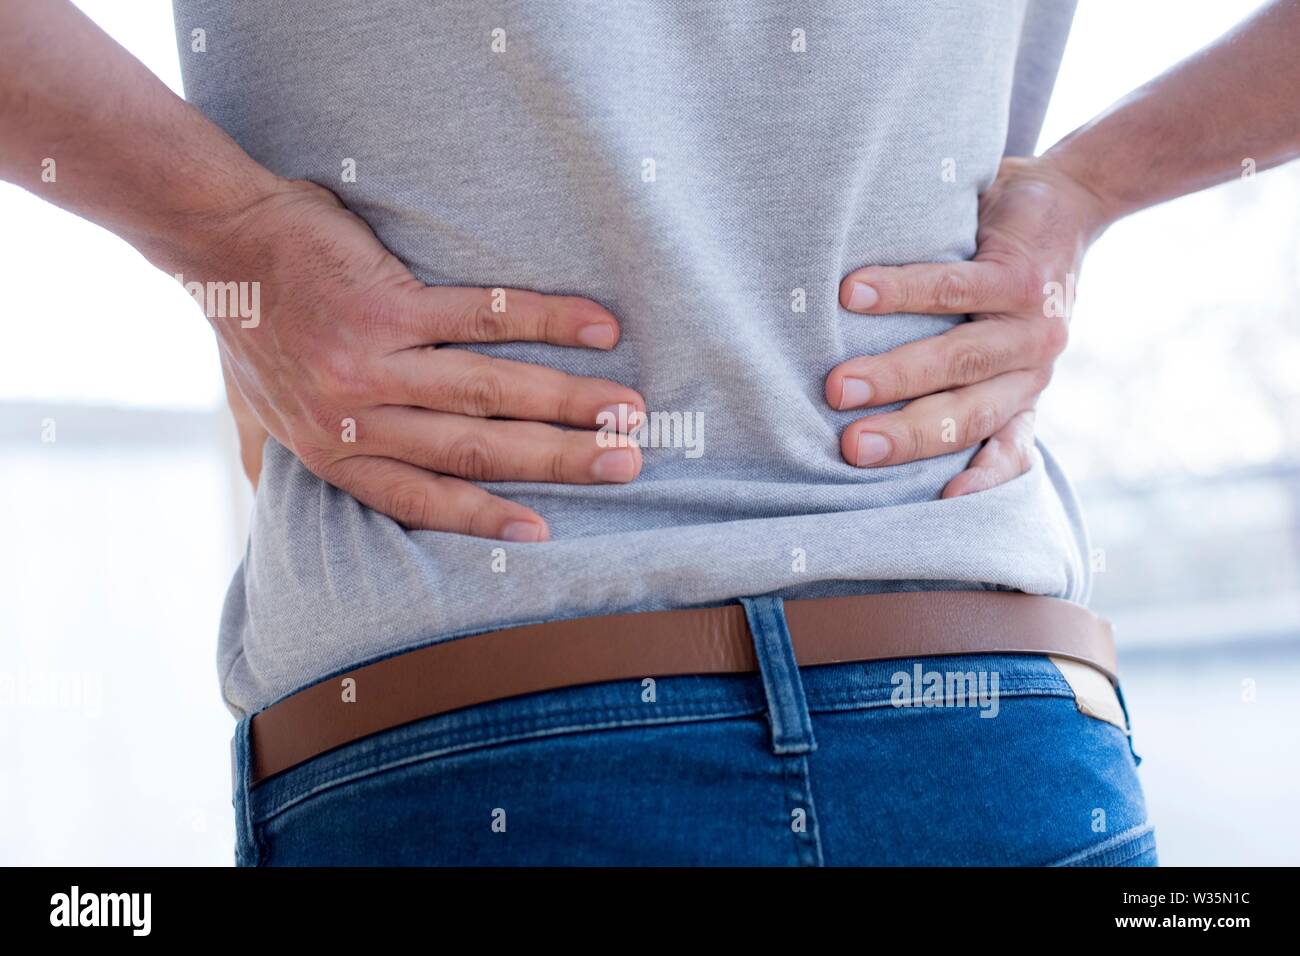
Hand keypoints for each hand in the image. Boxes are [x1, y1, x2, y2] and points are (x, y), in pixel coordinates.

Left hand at [191, 179, 644, 539]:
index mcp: (333, 449)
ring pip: (489, 393)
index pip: (422, 497)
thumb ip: (303, 450)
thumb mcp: (263, 409)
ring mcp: (372, 361)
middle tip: (625, 465)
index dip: (487, 517)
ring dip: (569, 403)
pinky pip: (483, 316)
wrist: (218, 241)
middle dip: (559, 461)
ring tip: (627, 412)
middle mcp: (355, 417)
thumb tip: (290, 500)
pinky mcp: (387, 303)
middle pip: (476, 449)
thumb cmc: (253, 324)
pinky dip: (546, 322)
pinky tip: (597, 328)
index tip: (544, 531)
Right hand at [826, 155, 1110, 496]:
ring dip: (895, 374)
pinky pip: (954, 287)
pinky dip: (901, 293)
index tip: (946, 501)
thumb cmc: (1003, 282)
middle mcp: (1031, 371)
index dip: (983, 480)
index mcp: (1020, 396)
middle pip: (968, 415)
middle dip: (906, 435)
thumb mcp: (992, 341)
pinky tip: (855, 294)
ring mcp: (1031, 324)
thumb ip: (954, 381)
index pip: (1006, 450)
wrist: (1067, 205)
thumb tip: (859, 420)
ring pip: (959, 358)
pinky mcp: (1020, 274)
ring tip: (837, 385)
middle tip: (851, 447)